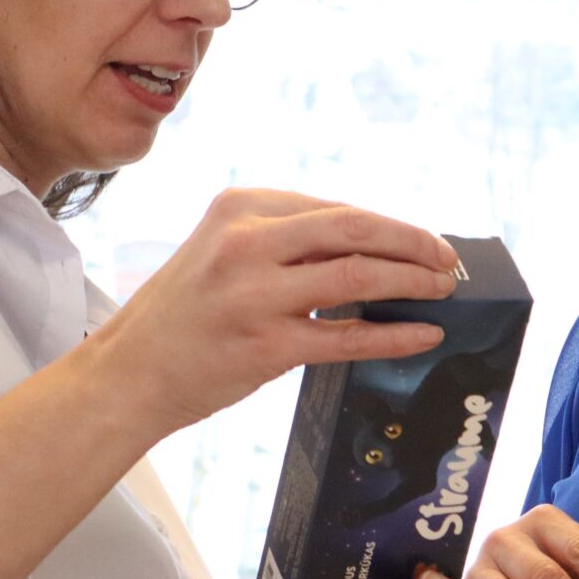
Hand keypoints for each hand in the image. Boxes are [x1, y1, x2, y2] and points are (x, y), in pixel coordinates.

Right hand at [91, 189, 458, 434]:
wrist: (129, 372)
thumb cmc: (184, 313)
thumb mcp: (223, 250)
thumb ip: (285, 242)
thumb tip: (370, 248)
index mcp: (239, 207)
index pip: (334, 207)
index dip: (388, 224)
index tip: (421, 239)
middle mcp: (246, 241)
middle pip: (355, 228)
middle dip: (413, 242)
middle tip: (448, 259)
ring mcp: (255, 294)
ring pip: (358, 275)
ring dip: (412, 281)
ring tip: (443, 291)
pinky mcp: (265, 345)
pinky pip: (347, 337)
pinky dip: (393, 335)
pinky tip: (422, 335)